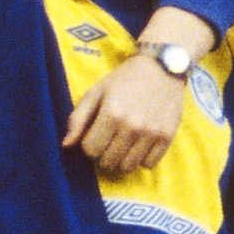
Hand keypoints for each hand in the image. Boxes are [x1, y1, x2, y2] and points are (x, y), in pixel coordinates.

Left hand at [65, 44, 190, 173]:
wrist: (162, 66)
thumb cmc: (124, 79)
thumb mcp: (96, 92)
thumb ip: (78, 118)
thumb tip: (66, 145)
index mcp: (111, 113)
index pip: (90, 150)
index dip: (89, 144)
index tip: (96, 134)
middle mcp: (132, 126)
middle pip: (108, 161)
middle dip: (104, 153)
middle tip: (109, 140)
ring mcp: (152, 133)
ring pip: (127, 167)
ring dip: (121, 160)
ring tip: (123, 145)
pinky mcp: (167, 137)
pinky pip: (149, 164)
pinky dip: (142, 159)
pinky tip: (140, 145)